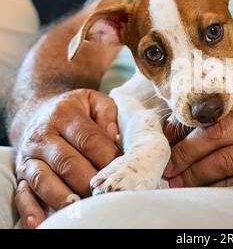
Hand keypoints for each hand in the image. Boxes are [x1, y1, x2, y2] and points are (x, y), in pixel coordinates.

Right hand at [13, 89, 120, 227]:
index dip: (107, 157)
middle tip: (105, 193)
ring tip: (78, 206)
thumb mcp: (93, 101)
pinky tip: (40, 221)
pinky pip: (23, 193)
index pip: (89, 140)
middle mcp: (44, 136)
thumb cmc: (75, 110)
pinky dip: (30, 209)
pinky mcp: (22, 174)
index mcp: (65, 115)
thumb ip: (108, 112)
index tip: (121, 170)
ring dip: (61, 196)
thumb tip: (115, 135)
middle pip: (68, 163)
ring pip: (44, 179)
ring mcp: (31, 157)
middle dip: (88, 180)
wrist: (38, 112)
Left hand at [163, 85, 232, 198]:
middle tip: (167, 166)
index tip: (168, 137)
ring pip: (224, 163)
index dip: (187, 124)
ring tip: (178, 182)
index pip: (214, 107)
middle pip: (214, 137)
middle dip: (184, 154)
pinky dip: (218, 189)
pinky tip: (204, 190)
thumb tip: (195, 116)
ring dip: (195, 176)